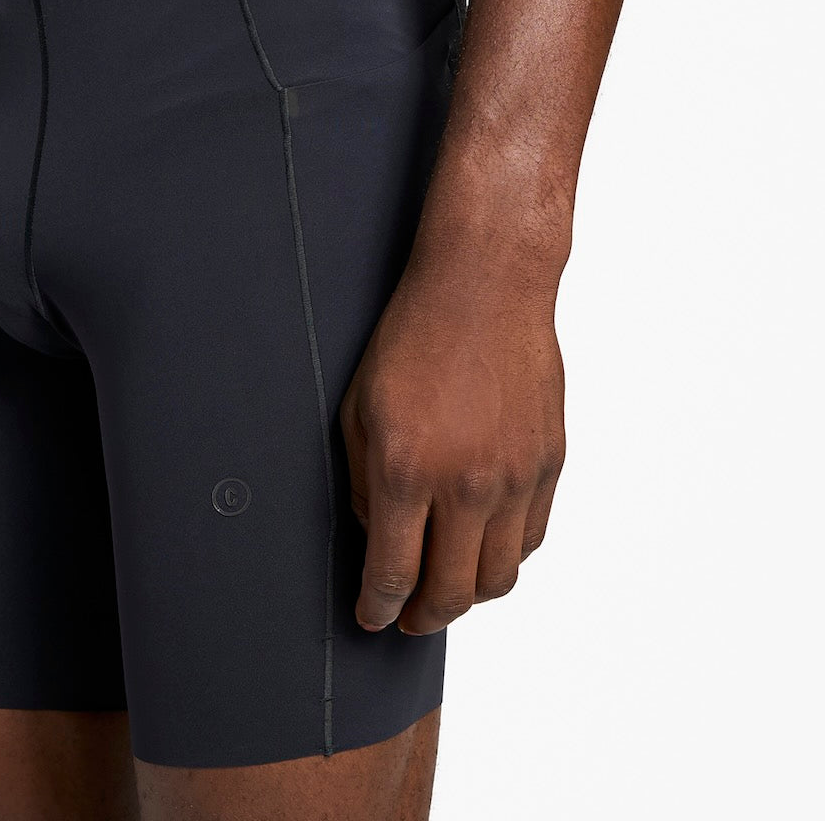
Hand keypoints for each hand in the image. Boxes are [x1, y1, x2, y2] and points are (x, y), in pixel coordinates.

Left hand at [341, 249, 564, 634]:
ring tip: (446, 588)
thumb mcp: (360, 409)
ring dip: (468, 595)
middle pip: (452, 594)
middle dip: (422, 618)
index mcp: (408, 471)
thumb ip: (364, 483)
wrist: (484, 289)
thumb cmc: (412, 338)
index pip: (393, 574)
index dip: (378, 608)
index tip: (372, 618)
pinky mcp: (549, 465)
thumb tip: (379, 538)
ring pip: (499, 578)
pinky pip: (530, 538)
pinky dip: (504, 556)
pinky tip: (482, 546)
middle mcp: (466, 485)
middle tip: (407, 619)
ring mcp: (515, 478)